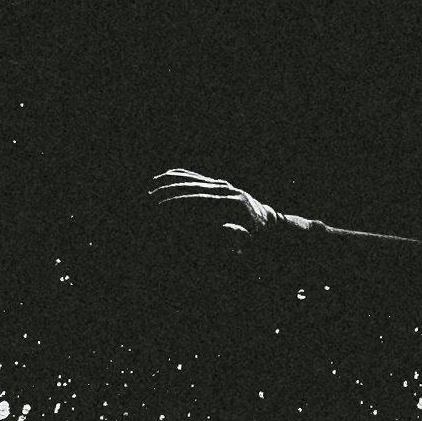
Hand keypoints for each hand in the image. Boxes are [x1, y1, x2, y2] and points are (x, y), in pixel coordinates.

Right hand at [149, 167, 288, 253]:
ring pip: (191, 179)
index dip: (177, 205)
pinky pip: (195, 176)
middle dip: (168, 193)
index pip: (199, 201)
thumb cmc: (260, 243)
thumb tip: (223, 229)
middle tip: (147, 200)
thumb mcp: (252, 245)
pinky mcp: (222, 184)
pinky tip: (161, 179)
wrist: (274, 228)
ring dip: (168, 184)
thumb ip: (236, 238)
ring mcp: (225, 185)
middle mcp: (229, 190)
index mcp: (234, 205)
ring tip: (148, 190)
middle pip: (192, 187)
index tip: (158, 209)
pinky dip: (177, 176)